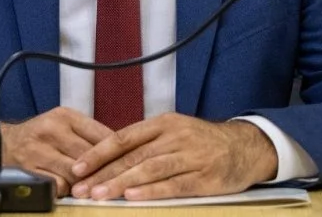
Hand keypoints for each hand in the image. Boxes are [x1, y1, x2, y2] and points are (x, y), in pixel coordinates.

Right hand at [0, 107, 113, 195]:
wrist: (1, 144)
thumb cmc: (40, 137)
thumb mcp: (62, 125)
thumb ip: (88, 135)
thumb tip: (122, 150)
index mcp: (64, 116)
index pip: (102, 135)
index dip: (118, 153)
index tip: (130, 163)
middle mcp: (51, 129)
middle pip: (90, 156)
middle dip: (104, 171)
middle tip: (117, 182)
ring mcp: (38, 150)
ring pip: (75, 173)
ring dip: (84, 183)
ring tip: (93, 188)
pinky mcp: (29, 169)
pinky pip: (57, 185)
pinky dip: (65, 190)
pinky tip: (69, 190)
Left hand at [68, 114, 277, 201]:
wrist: (245, 147)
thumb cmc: (202, 143)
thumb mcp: (174, 133)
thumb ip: (146, 143)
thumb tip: (108, 158)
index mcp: (163, 124)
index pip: (123, 137)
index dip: (98, 153)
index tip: (76, 167)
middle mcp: (174, 136)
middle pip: (133, 155)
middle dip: (103, 173)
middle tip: (81, 188)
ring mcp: (190, 156)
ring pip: (150, 169)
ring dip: (122, 182)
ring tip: (100, 194)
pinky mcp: (204, 176)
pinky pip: (174, 184)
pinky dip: (152, 191)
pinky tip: (134, 197)